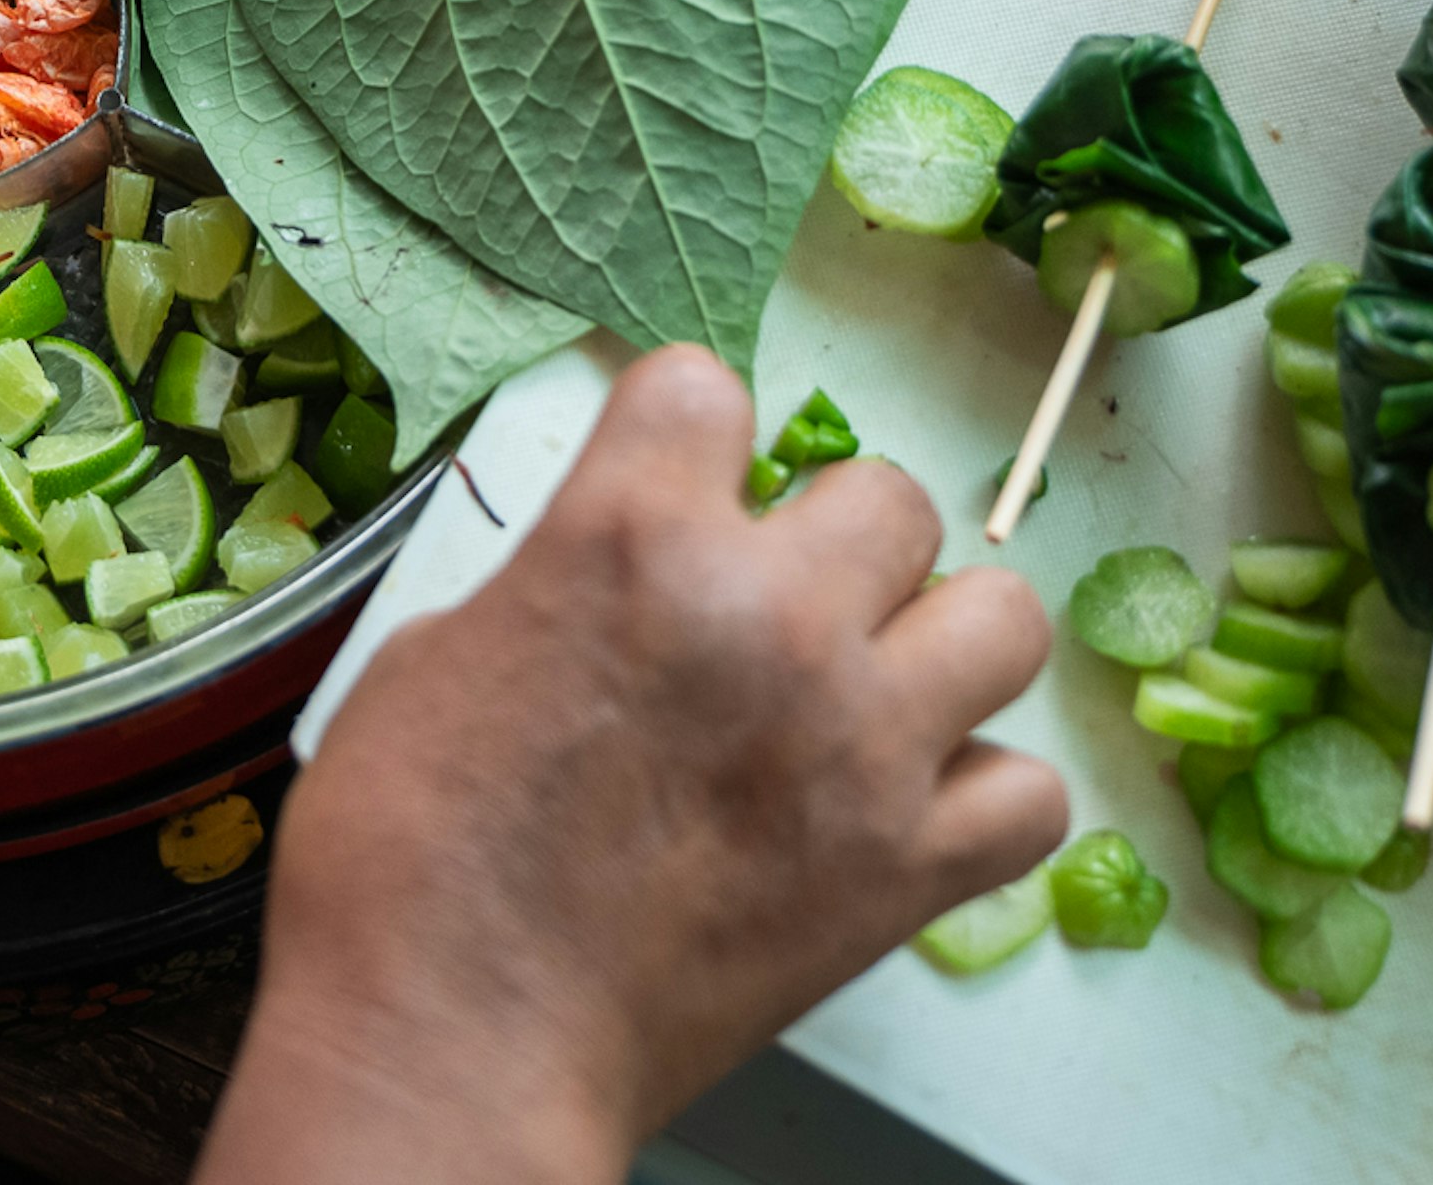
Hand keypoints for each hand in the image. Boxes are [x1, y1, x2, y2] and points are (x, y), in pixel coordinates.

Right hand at [197, 348, 1063, 1184]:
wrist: (449, 1045)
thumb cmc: (403, 860)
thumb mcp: (433, 655)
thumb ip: (553, 581)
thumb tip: (607, 575)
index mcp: (628, 539)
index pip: (709, 386)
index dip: (680, 437)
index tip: (668, 483)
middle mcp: (769, 616)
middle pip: (889, 493)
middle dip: (829, 539)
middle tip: (775, 605)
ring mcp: (858, 745)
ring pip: (1003, 616)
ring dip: (936, 640)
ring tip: (872, 686)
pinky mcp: (905, 871)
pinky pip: (1029, 793)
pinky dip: (977, 795)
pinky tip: (904, 805)